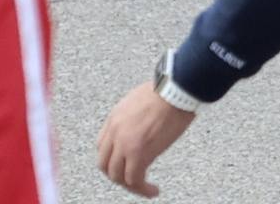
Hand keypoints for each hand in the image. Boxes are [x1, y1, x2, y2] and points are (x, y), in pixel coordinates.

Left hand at [94, 82, 194, 197]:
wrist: (176, 89)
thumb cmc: (168, 89)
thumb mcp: (140, 100)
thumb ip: (134, 116)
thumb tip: (143, 126)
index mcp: (114, 118)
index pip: (103, 148)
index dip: (112, 159)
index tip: (125, 164)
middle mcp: (115, 133)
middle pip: (106, 164)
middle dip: (118, 175)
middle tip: (132, 179)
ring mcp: (125, 144)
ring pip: (118, 176)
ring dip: (130, 185)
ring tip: (144, 188)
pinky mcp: (139, 153)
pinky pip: (134, 179)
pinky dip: (142, 189)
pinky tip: (153, 190)